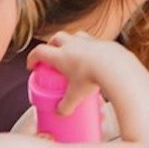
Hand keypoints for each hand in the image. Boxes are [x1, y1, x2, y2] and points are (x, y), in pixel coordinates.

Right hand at [28, 30, 145, 104]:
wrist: (116, 67)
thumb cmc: (93, 78)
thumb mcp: (77, 95)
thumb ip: (67, 105)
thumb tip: (61, 112)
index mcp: (60, 56)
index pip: (39, 52)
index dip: (32, 58)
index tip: (32, 65)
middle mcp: (72, 44)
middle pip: (56, 38)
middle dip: (51, 45)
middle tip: (52, 55)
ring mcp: (88, 40)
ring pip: (74, 35)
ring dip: (70, 42)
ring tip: (72, 53)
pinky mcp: (102, 41)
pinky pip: (92, 41)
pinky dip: (88, 46)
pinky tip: (92, 56)